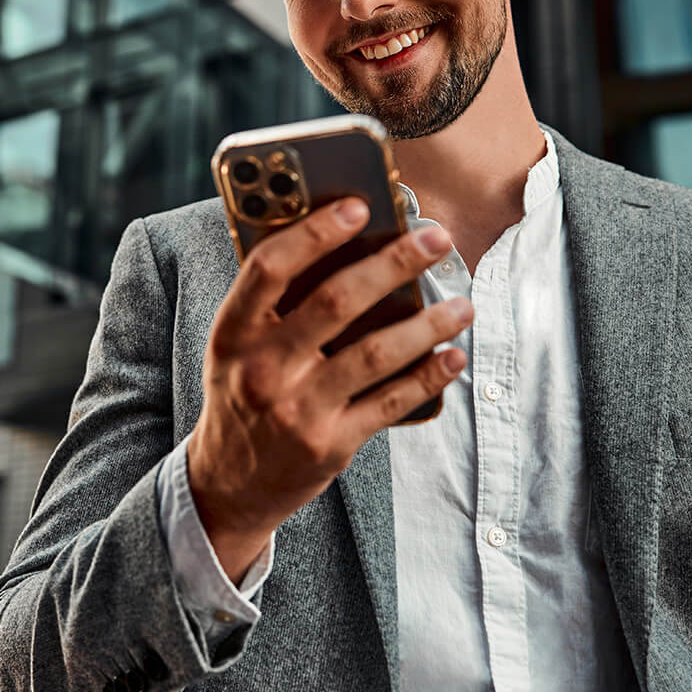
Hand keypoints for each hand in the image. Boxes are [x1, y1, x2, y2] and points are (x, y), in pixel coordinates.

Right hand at [187, 197, 471, 582]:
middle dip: (394, 263)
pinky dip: (428, 377)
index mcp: (233, 332)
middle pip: (336, 301)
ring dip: (428, 324)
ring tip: (464, 304)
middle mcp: (261, 369)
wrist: (227, 485)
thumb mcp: (236, 347)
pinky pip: (390, 402)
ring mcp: (297, 409)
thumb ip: (276, 304)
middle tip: (437, 240)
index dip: (315, 232)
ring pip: (375, 353)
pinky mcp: (329, 444)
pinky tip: (453, 357)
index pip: (270, 268)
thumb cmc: (242, 394)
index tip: (360, 207)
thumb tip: (348, 245)